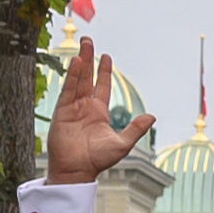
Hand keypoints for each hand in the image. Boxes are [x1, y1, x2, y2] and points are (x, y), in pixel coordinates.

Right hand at [41, 38, 153, 186]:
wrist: (77, 171)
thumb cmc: (98, 160)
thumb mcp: (122, 143)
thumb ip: (136, 129)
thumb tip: (152, 116)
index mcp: (99, 113)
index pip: (102, 86)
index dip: (104, 71)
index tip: (106, 56)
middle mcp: (85, 108)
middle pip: (87, 78)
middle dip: (89, 59)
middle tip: (89, 41)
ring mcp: (72, 109)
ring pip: (77, 80)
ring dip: (80, 63)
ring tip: (83, 45)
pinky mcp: (61, 113)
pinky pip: (68, 91)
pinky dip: (72, 77)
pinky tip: (75, 62)